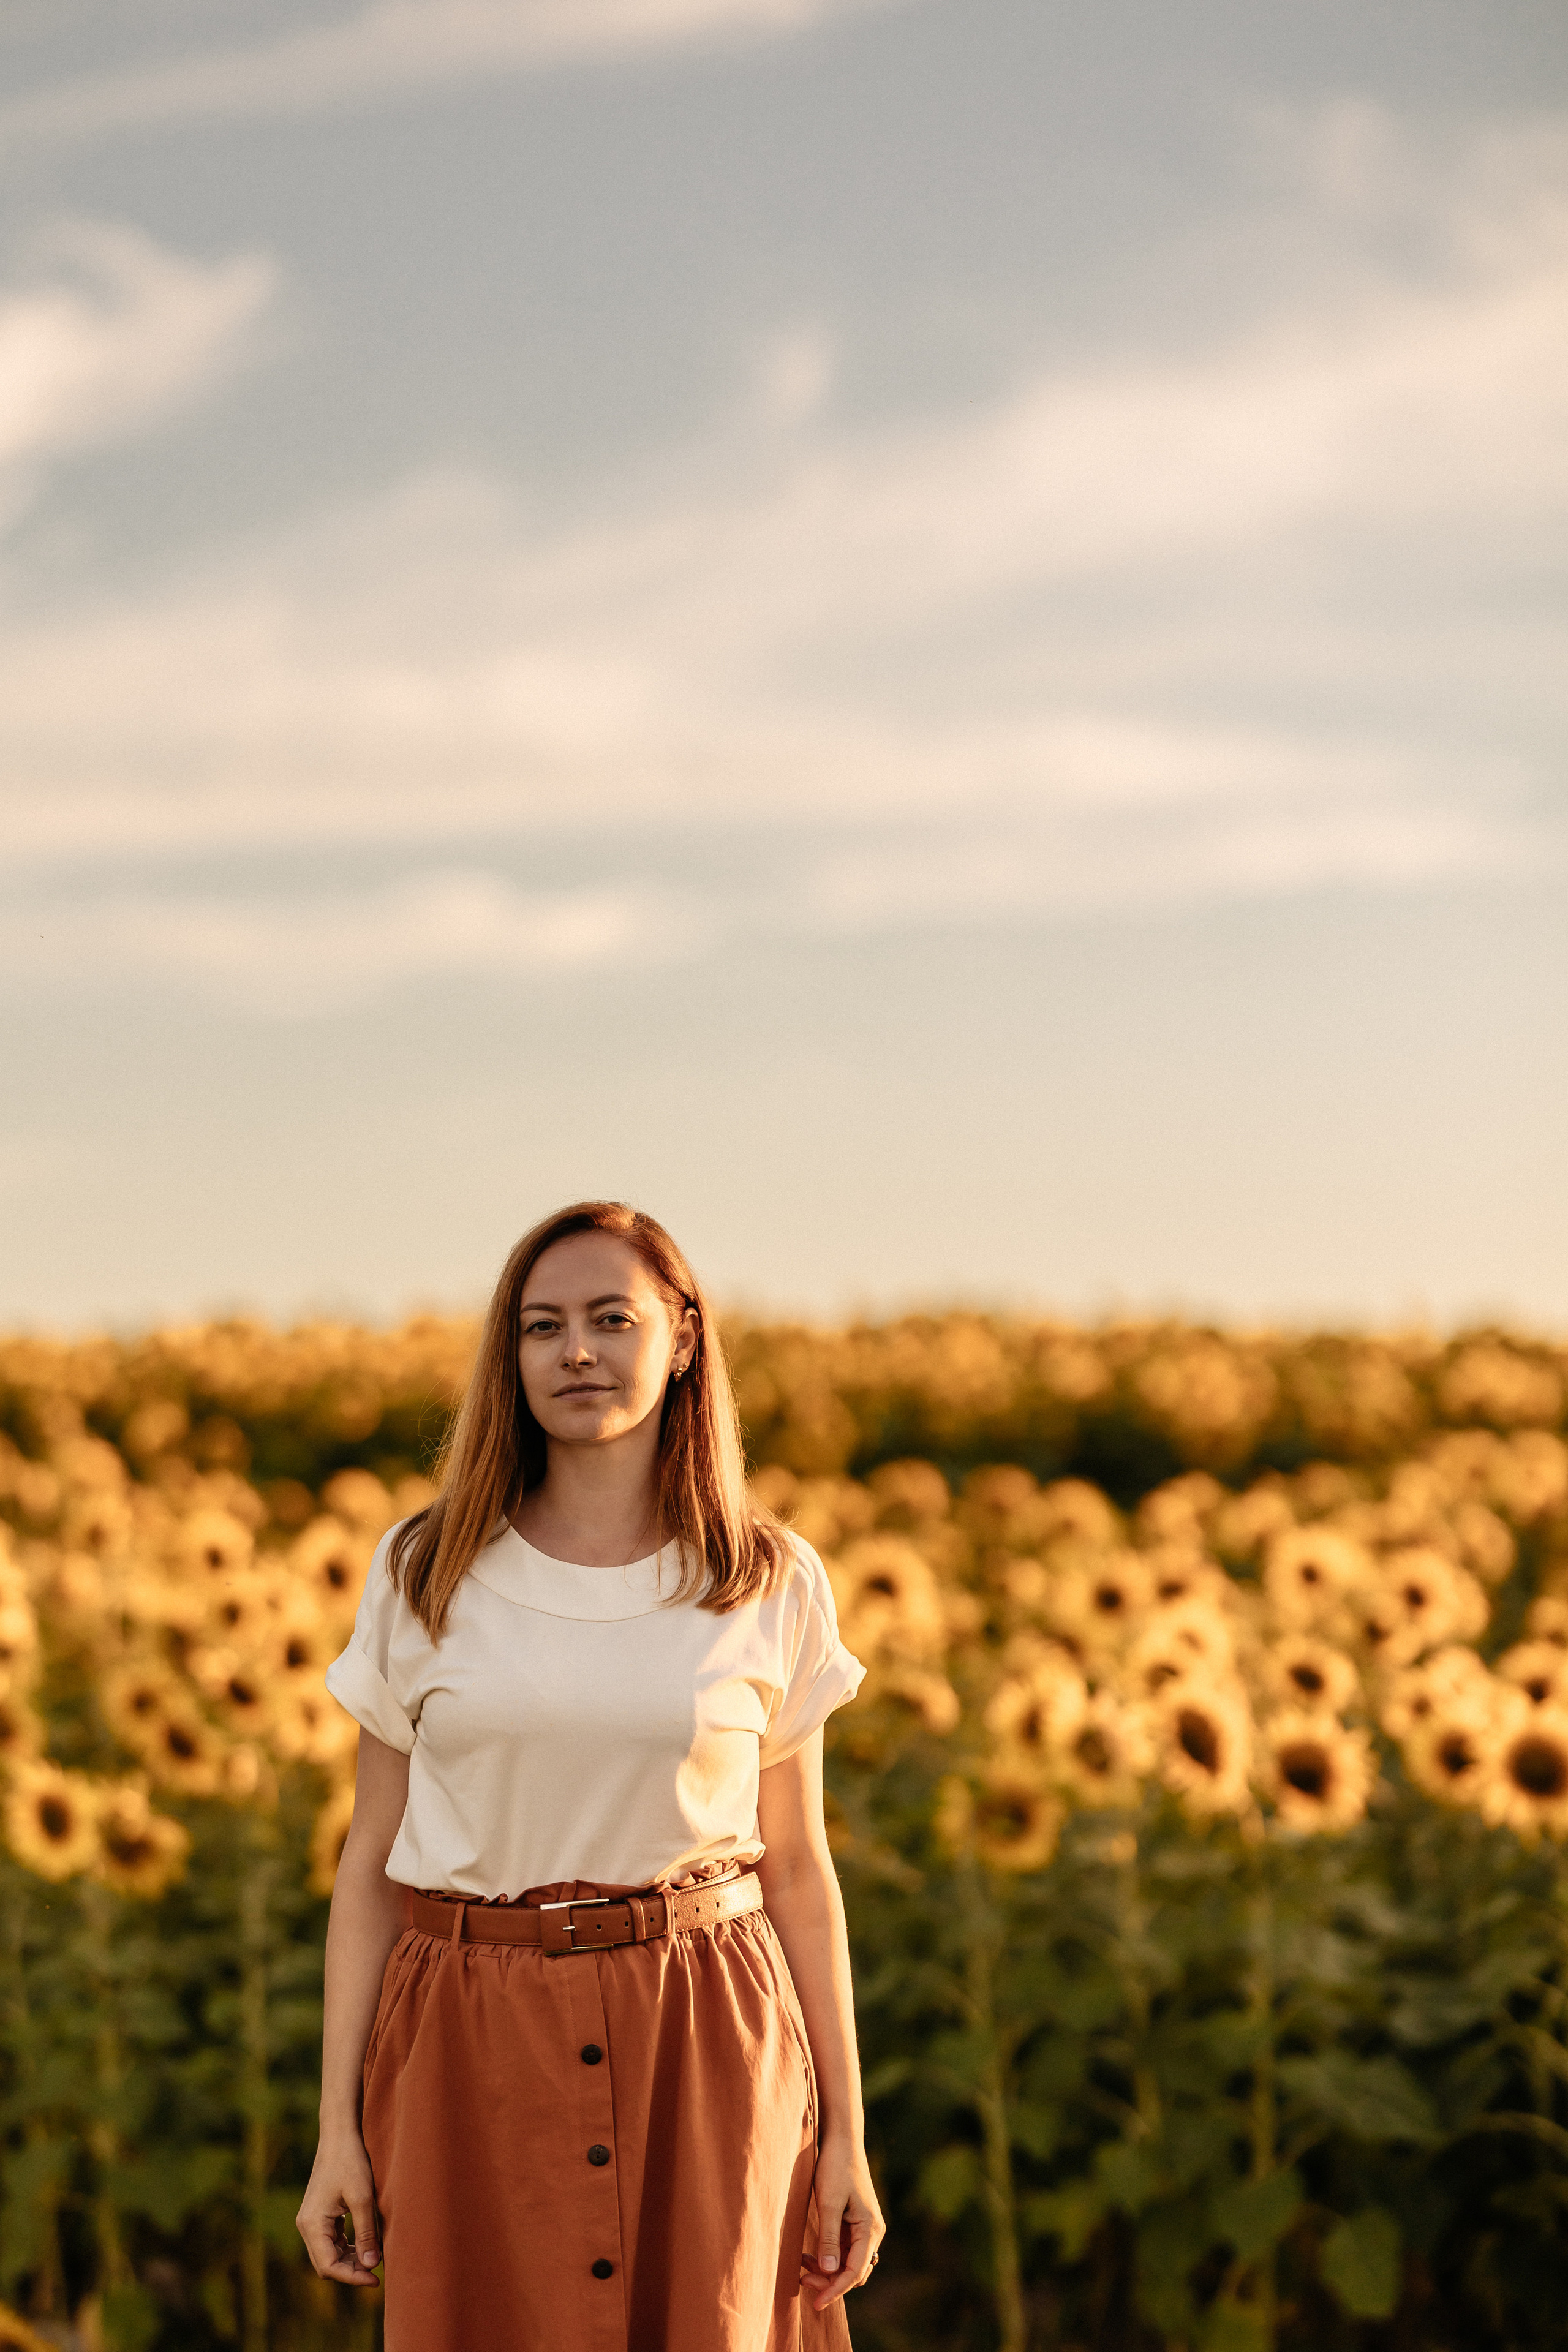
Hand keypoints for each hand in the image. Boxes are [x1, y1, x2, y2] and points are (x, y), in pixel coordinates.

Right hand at [296, 2126, 382, 2285]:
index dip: (352, 2276)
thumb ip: (366, 2233)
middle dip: (350, 2271)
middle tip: (377, 2273)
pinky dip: (346, 2247)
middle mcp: (306, 2226)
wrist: (339, 2135)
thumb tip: (371, 2266)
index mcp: (312, 2224)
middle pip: (326, 2264)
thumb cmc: (351, 2162)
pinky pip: (330, 2241)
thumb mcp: (363, 2198)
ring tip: (374, 2259)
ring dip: (349, 2260)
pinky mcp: (319, 2214)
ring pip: (328, 2254)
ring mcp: (311, 2220)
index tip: (376, 2278)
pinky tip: (365, 2245)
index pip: (329, 2265)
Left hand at [801, 2131, 884, 2310]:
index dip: (835, 2290)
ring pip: (848, 2263)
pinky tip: (808, 2255)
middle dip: (830, 2282)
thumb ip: (829, 2237)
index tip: (815, 2303)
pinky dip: (828, 2258)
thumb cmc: (835, 2167)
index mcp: (870, 2229)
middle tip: (802, 2281)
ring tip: (802, 2267)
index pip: (854, 2272)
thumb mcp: (828, 2202)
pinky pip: (844, 2251)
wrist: (842, 2140)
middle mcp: (871, 2232)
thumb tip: (830, 2272)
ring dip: (827, 2271)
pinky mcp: (854, 2223)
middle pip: (853, 2272)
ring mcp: (864, 2229)